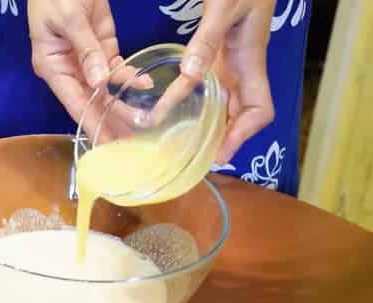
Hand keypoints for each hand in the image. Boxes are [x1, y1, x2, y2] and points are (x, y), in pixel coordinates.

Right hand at [28, 0, 150, 140]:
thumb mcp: (69, 18)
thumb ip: (86, 49)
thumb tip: (100, 83)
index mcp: (52, 66)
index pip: (74, 103)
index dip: (92, 125)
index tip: (107, 146)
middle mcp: (68, 69)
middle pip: (92, 101)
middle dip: (111, 121)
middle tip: (132, 145)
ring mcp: (86, 59)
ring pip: (106, 89)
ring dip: (123, 104)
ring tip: (142, 125)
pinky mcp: (102, 46)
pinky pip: (116, 68)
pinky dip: (130, 76)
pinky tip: (146, 86)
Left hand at [150, 0, 276, 163]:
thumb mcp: (224, 8)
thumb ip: (206, 40)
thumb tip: (190, 75)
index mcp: (250, 61)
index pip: (259, 110)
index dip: (244, 134)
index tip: (221, 150)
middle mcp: (242, 68)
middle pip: (239, 114)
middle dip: (222, 137)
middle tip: (194, 156)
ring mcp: (229, 62)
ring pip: (223, 103)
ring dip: (207, 123)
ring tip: (181, 142)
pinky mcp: (217, 54)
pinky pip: (208, 85)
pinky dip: (194, 99)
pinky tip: (174, 108)